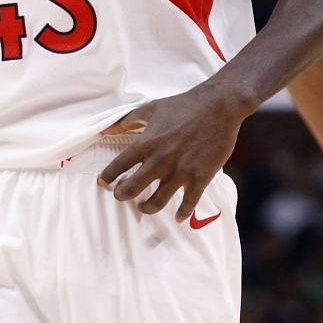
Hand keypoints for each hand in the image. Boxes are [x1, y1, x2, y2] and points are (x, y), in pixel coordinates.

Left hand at [97, 85, 251, 218]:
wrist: (218, 106)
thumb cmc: (184, 106)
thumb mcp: (152, 108)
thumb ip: (129, 120)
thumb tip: (108, 129)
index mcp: (147, 143)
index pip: (118, 166)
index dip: (107, 177)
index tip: (104, 183)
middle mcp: (160, 160)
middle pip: (131, 189)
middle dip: (122, 196)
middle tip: (121, 196)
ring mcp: (181, 171)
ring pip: (157, 202)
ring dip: (147, 208)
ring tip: (144, 207)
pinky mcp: (200, 177)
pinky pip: (188, 203)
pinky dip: (182, 213)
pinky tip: (178, 217)